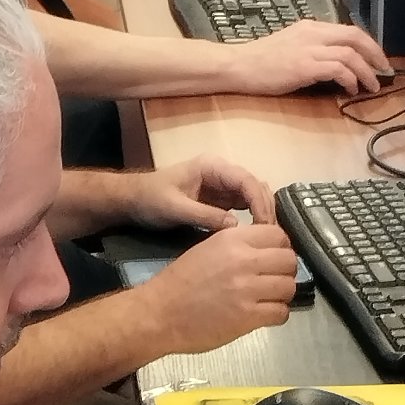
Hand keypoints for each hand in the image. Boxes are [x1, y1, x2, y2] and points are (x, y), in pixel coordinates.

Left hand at [128, 156, 275, 231]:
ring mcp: (223, 185)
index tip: (264, 225)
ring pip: (253, 196)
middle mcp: (222, 173)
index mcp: (212, 167)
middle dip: (265, 209)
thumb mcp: (175, 208)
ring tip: (267, 237)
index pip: (246, 180)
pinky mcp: (221, 199)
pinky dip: (254, 218)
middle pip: (255, 186)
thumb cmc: (151, 199)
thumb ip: (205, 216)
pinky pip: (245, 206)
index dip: (259, 202)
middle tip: (270, 236)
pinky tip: (257, 235)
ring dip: (262, 214)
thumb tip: (236, 227)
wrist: (134, 199)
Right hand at [144, 224, 296, 352]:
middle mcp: (243, 261)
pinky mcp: (248, 317)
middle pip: (289, 260)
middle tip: (273, 279)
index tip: (273, 258)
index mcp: (232, 240)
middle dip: (284, 271)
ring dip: (282, 294)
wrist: (159, 313)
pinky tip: (264, 314)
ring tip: (268, 298)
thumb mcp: (207, 249)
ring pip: (289, 287)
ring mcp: (247, 290)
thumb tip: (266, 250)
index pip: (278, 235)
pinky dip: (277, 314)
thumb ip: (237, 246)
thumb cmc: (179, 282)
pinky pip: (281, 313)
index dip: (280, 247)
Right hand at [226, 21, 388, 96]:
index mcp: (310, 27)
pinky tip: (352, 90)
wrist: (239, 66)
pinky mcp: (305, 66)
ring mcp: (309, 49)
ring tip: (373, 86)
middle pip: (355, 36)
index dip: (368, 44)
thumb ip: (311, 48)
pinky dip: (350, 79)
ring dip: (366, 71)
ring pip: (350, 53)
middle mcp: (313, 33)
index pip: (348, 30)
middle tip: (385, 70)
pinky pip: (338, 69)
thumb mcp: (290, 46)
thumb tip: (333, 63)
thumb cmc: (260, 61)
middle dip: (375, 53)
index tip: (376, 59)